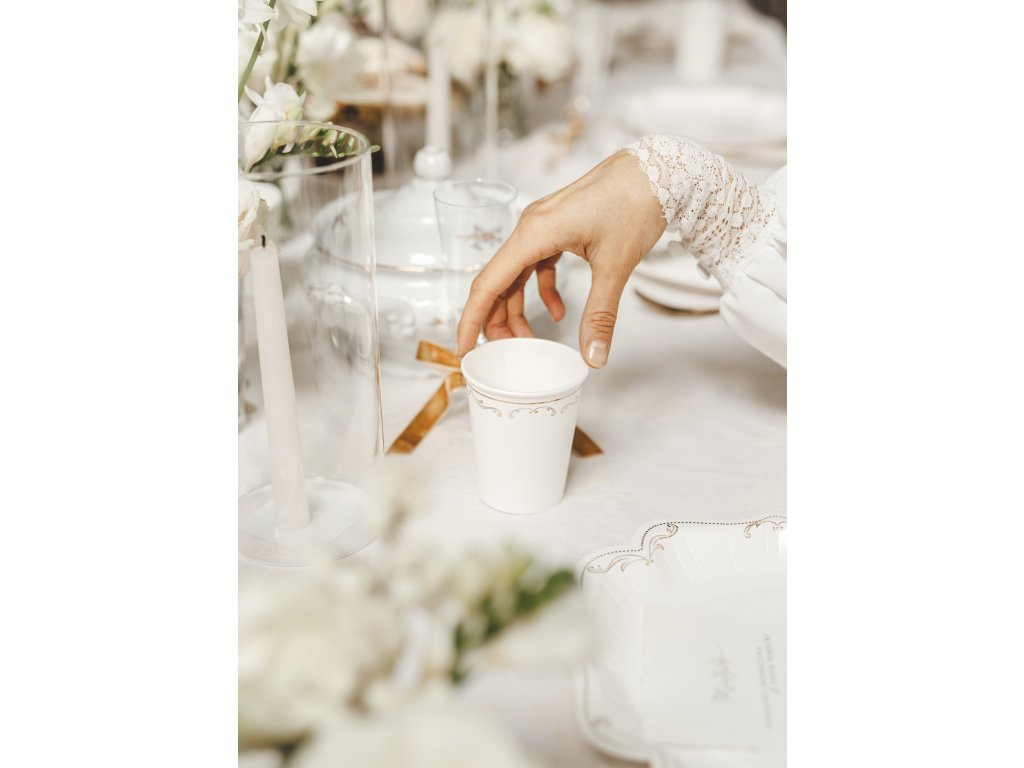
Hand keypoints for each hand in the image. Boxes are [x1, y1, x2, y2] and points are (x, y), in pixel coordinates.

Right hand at [455, 150, 666, 367]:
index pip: (488, 282)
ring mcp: (542, 227)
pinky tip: (559, 311)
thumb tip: (593, 356)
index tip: (462, 349)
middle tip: (505, 352)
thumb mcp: (616, 266)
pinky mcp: (557, 228)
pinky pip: (536, 265)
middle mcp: (531, 227)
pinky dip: (542, 290)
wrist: (658, 169)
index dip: (471, 319)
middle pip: (497, 281)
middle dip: (497, 320)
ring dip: (518, 307)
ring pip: (515, 275)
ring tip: (529, 338)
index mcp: (534, 233)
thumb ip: (601, 315)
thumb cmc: (634, 202)